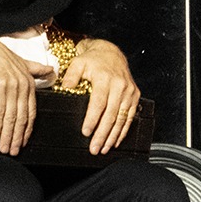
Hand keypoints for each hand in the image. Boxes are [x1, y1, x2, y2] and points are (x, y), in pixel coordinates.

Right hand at [0, 30, 48, 156]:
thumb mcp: (19, 61)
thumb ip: (35, 69)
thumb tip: (50, 71)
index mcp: (28, 81)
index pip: (31, 111)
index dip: (27, 129)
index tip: (24, 141)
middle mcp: (22, 84)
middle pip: (22, 117)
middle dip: (18, 137)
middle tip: (14, 150)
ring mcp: (11, 85)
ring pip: (11, 117)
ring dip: (7, 135)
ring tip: (4, 147)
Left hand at [64, 38, 140, 155]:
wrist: (111, 52)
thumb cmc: (93, 60)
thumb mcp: (78, 63)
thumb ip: (71, 76)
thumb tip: (65, 88)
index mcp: (105, 79)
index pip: (98, 103)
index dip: (92, 119)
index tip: (86, 132)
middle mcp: (119, 86)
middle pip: (111, 115)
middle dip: (102, 134)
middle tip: (94, 148)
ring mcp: (129, 92)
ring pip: (121, 119)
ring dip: (113, 137)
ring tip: (104, 149)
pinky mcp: (135, 96)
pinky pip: (130, 117)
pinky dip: (123, 131)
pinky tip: (116, 141)